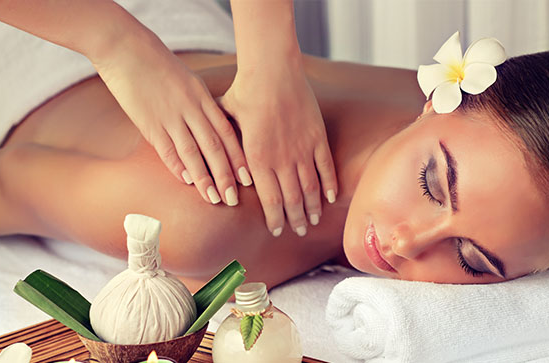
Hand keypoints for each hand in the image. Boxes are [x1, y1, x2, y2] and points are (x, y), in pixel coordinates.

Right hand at [90, 29, 250, 205]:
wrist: (126, 48)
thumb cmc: (158, 65)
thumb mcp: (189, 81)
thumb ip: (201, 105)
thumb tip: (212, 129)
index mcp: (202, 98)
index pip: (226, 133)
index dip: (239, 157)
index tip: (248, 178)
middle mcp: (190, 108)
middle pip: (214, 147)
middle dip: (226, 175)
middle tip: (234, 198)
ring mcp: (169, 116)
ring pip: (192, 152)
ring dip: (204, 178)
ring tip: (214, 199)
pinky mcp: (148, 122)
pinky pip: (166, 148)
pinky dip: (177, 166)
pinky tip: (186, 182)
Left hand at [218, 60, 337, 236]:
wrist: (271, 70)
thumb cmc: (245, 92)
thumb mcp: (226, 121)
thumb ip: (226, 144)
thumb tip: (217, 160)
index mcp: (257, 159)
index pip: (269, 200)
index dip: (275, 218)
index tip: (278, 230)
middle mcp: (281, 160)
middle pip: (292, 199)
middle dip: (295, 219)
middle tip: (298, 231)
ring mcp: (302, 149)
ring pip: (310, 187)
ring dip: (313, 207)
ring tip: (313, 220)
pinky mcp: (317, 137)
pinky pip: (326, 167)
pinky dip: (329, 184)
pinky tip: (330, 198)